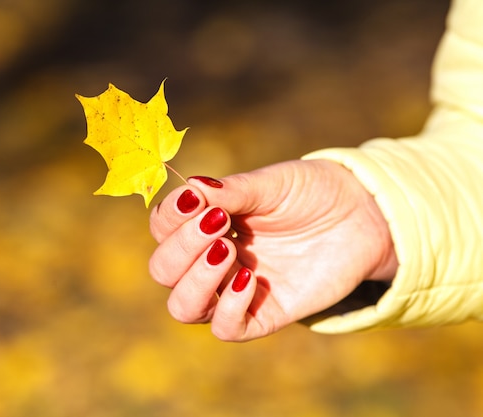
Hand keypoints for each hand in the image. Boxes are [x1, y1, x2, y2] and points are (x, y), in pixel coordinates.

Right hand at [149, 159, 397, 340]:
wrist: (362, 214)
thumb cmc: (311, 192)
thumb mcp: (271, 183)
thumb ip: (231, 190)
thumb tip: (189, 186)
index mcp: (206, 224)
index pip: (162, 228)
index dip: (170, 217)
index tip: (197, 200)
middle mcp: (212, 259)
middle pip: (163, 270)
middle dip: (182, 247)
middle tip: (219, 224)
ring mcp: (234, 289)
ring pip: (183, 308)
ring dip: (195, 281)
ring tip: (228, 251)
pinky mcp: (264, 314)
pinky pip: (227, 329)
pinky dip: (229, 308)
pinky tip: (250, 279)